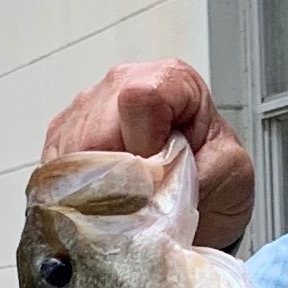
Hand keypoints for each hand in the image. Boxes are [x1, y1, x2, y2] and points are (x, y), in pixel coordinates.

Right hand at [42, 59, 253, 249]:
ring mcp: (87, 107)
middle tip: (141, 203)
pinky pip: (55, 167)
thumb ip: (201, 171)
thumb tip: (157, 183)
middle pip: (96, 130)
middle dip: (116, 175)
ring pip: (70, 152)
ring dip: (95, 189)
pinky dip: (75, 193)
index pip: (140, 101)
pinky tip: (102, 204)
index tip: (160, 174)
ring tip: (126, 207)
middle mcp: (122, 82)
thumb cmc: (219, 178)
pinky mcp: (62, 137)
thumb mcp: (232, 174)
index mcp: (171, 80)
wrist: (204, 200)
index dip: (145, 145)